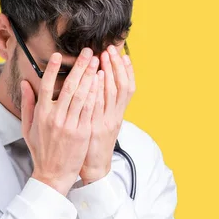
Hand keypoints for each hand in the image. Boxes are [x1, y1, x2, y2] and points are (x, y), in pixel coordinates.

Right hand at [21, 48, 102, 195]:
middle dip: (79, 67)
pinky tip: (100, 82)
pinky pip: (90, 109)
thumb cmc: (40, 150)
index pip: (45, 86)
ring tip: (97, 62)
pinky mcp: (82, 132)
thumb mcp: (28, 127)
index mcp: (41, 114)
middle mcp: (55, 117)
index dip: (52, 69)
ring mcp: (70, 125)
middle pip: (69, 86)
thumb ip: (27, 103)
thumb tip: (25, 83)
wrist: (52, 174)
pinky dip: (95, 93)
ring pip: (82, 95)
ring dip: (90, 76)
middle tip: (87, 53)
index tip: (57, 55)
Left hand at [79, 45, 135, 184]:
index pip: (126, 87)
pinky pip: (98, 106)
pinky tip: (98, 78)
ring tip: (105, 56)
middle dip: (116, 66)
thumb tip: (98, 85)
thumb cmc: (93, 145)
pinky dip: (99, 91)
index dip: (126, 70)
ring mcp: (107, 122)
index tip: (122, 53)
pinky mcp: (96, 129)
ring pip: (112, 94)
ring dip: (109, 73)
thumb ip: (101, 106)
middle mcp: (115, 116)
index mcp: (116, 114)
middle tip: (112, 48)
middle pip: (121, 86)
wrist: (92, 169)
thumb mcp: (101, 124)